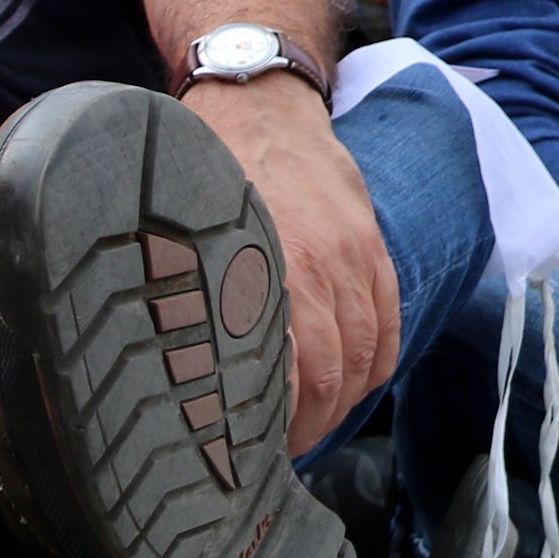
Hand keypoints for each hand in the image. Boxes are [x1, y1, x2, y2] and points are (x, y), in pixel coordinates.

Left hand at [185, 72, 397, 451]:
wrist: (260, 104)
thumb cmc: (206, 175)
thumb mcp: (185, 241)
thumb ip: (193, 303)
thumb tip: (168, 376)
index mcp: (267, 273)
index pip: (289, 380)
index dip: (274, 428)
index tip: (248, 452)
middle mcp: (319, 269)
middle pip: (331, 380)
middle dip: (307, 428)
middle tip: (273, 452)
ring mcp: (354, 258)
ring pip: (365, 358)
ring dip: (341, 404)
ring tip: (310, 426)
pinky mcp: (372, 247)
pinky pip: (390, 324)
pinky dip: (376, 367)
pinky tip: (351, 387)